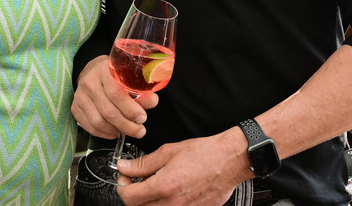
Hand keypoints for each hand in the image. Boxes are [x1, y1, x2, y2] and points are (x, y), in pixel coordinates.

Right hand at [72, 55, 157, 139]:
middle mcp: (89, 83)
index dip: (130, 109)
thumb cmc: (114, 75)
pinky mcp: (75, 108)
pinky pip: (90, 127)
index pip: (116, 93)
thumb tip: (152, 102)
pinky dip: (105, 133)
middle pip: (108, 111)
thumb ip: (142, 91)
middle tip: (139, 130)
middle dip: (127, 125)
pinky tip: (115, 131)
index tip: (142, 117)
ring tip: (128, 131)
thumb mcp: (130, 77)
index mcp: (104, 71)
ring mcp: (80, 96)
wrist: (93, 71)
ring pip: (98, 122)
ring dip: (116, 131)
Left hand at [114, 135, 249, 204]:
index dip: (122, 186)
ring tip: (153, 186)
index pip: (128, 197)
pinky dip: (164, 204)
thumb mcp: (168, 152)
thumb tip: (125, 167)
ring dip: (147, 201)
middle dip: (133, 195)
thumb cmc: (204, 154)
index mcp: (164, 186)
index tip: (125, 178)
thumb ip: (143, 163)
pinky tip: (168, 192)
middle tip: (136, 181)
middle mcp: (173, 204)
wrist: (229, 160)